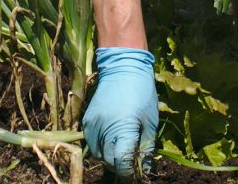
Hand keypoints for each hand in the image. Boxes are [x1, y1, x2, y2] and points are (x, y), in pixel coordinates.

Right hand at [82, 48, 157, 178]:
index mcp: (123, 130)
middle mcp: (104, 130)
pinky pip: (91, 143)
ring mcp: (92, 125)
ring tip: (121, 150)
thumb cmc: (142, 93)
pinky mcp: (87, 121)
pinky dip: (100, 147)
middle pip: (109, 161)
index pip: (121, 163)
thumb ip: (146, 147)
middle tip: (131, 161)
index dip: (130, 171)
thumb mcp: (150, 121)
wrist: (122, 67)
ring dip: (109, 157)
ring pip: (98, 154)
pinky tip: (111, 141)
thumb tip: (143, 167)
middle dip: (120, 165)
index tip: (137, 170)